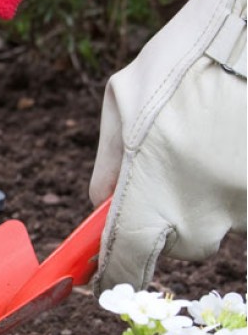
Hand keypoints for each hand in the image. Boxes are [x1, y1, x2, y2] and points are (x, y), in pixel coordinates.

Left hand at [89, 0, 245, 289]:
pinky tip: (235, 143)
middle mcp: (201, 210)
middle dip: (173, 220)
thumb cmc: (184, 57)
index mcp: (150, 191)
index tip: (111, 277)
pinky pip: (247, 202)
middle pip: (183, 245)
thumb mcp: (123, 102)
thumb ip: (110, 163)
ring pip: (223, 225)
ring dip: (212, 200)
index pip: (128, 261)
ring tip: (212, 144)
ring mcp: (244, 203)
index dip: (118, 273)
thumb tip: (102, 205)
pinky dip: (239, 183)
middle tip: (175, 173)